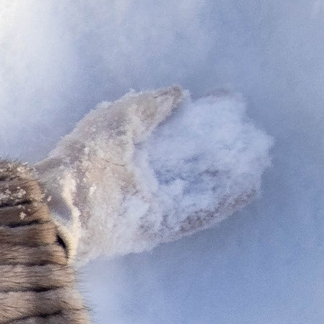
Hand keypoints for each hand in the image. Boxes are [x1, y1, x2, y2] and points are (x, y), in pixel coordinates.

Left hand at [32, 87, 269, 263]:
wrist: (63, 206)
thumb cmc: (83, 158)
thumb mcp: (116, 119)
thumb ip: (150, 106)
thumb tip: (180, 94)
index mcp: (127, 148)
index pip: (173, 131)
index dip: (200, 118)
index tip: (228, 102)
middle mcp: (140, 176)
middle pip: (189, 160)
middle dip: (220, 147)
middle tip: (251, 131)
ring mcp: (150, 203)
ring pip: (199, 188)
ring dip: (229, 175)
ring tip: (260, 158)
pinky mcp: (158, 228)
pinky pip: (197, 216)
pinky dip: (224, 204)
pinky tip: (251, 188)